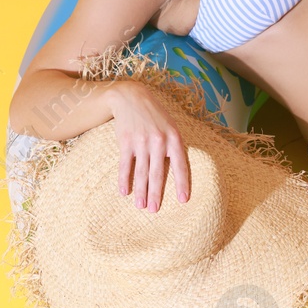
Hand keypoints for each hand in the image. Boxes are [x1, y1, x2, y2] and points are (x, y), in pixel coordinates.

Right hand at [107, 81, 190, 211]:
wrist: (132, 97)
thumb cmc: (156, 116)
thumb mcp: (171, 127)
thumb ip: (175, 147)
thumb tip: (180, 171)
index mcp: (174, 138)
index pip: (180, 165)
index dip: (181, 183)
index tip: (183, 200)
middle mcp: (158, 141)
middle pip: (157, 173)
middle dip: (156, 193)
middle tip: (155, 210)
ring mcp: (141, 142)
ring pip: (141, 172)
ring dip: (140, 191)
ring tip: (141, 206)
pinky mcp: (126, 142)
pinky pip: (125, 165)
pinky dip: (124, 179)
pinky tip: (124, 192)